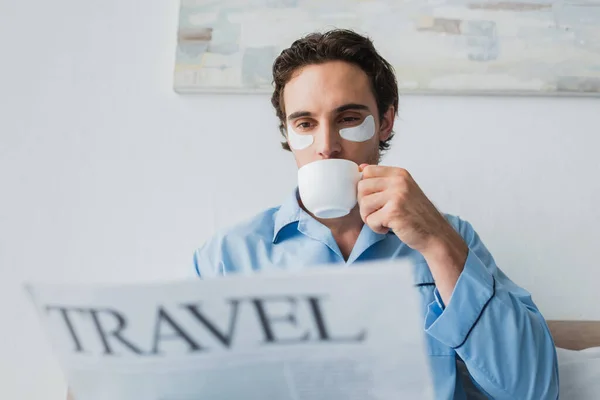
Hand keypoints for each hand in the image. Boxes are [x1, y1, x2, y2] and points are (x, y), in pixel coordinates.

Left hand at [357, 164, 467, 301]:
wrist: (435, 234)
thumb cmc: (416, 214)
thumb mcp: (403, 189)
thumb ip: (383, 179)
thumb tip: (360, 167)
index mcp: (399, 173)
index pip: (366, 171)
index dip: (365, 188)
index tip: (374, 199)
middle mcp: (398, 181)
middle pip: (361, 187)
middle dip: (365, 204)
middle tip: (377, 213)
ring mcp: (397, 195)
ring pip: (363, 204)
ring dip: (369, 217)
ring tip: (383, 221)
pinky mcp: (394, 212)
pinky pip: (370, 220)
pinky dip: (376, 228)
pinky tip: (388, 228)